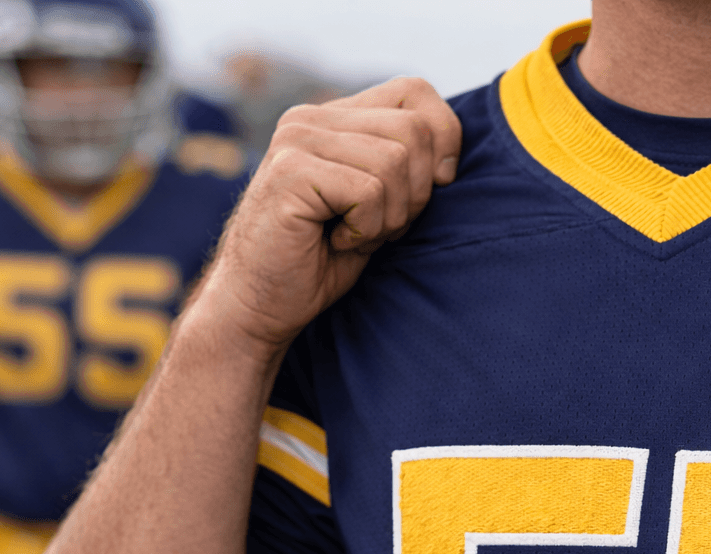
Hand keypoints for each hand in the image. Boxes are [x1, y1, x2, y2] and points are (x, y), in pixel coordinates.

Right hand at [196, 77, 462, 362]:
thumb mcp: (379, 205)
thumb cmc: (322, 260)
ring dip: (388, 217)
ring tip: (351, 235)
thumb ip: (407, 167)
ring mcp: (296, 139)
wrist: (261, 304)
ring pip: (395, 163)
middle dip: (415, 193)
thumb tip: (449, 161)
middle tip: (377, 226)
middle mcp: (312, 118)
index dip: (444, 138)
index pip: (415, 91)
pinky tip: (333, 241)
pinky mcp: (290, 171)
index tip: (434, 187)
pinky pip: (369, 192)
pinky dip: (365, 230)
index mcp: (335, 117)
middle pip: (414, 131)